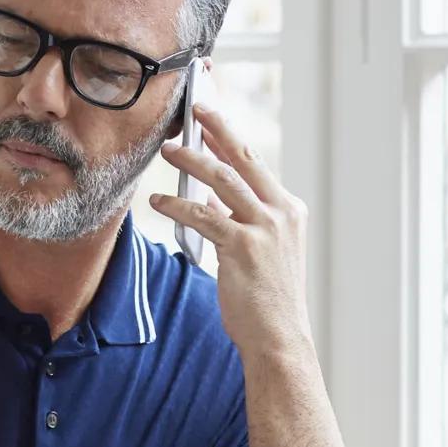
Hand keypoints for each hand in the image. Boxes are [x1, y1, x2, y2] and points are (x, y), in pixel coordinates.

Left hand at [150, 101, 314, 360]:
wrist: (278, 337)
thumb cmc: (267, 299)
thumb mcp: (260, 251)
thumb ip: (239, 220)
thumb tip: (211, 197)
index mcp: (289, 211)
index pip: (255, 165)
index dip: (229, 139)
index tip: (209, 119)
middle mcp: (281, 213)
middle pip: (244, 158)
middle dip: (216, 129)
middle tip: (194, 109)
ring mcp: (265, 228)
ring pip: (222, 180)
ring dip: (191, 161)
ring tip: (167, 150)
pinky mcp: (243, 246)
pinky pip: (203, 215)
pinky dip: (177, 206)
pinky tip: (159, 202)